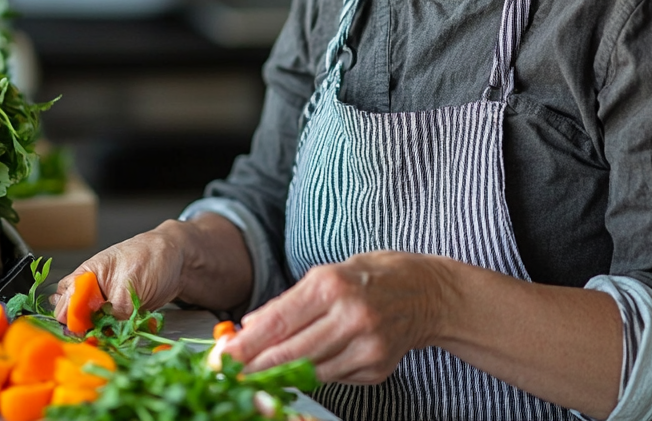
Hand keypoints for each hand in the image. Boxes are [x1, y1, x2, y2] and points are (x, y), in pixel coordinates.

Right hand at [52, 220, 190, 322]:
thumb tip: (100, 331)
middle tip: (98, 335)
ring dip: (100, 334)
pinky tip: (125, 332)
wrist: (178, 260)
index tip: (85, 331)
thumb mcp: (130, 284)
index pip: (65, 302)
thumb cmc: (152, 258)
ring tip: (113, 333)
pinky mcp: (118, 313)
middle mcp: (91, 290)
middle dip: (83, 331)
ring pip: (91, 326)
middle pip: (73, 318)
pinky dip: (115, 334)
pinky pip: (109, 329)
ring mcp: (104, 302)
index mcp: (85, 275)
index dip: (72, 320)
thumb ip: (112, 310)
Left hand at [223, 251, 444, 383]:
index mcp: (332, 285)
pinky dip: (315, 372)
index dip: (248, 343)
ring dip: (281, 373)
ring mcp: (366, 345)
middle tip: (231, 372)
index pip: (279, 321)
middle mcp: (350, 316)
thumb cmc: (373, 276)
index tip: (224, 356)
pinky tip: (307, 364)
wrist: (427, 292)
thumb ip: (289, 302)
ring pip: (310, 370)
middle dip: (256, 365)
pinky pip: (333, 377)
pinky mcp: (376, 367)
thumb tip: (251, 326)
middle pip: (291, 352)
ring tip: (259, 371)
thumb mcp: (327, 274)